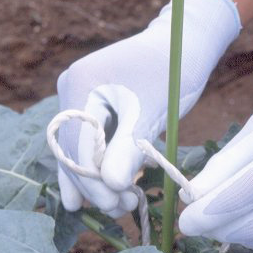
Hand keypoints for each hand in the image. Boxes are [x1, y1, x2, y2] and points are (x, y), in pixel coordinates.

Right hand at [56, 0, 240, 216]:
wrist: (182, 43)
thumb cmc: (172, 71)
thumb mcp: (153, 112)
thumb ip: (129, 149)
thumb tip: (111, 186)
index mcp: (80, 83)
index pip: (77, 143)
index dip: (92, 180)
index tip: (114, 203)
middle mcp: (70, 89)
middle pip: (73, 149)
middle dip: (96, 183)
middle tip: (121, 209)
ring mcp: (77, 98)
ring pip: (79, 150)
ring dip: (98, 181)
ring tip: (120, 206)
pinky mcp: (90, 108)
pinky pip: (89, 143)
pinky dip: (101, 167)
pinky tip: (104, 195)